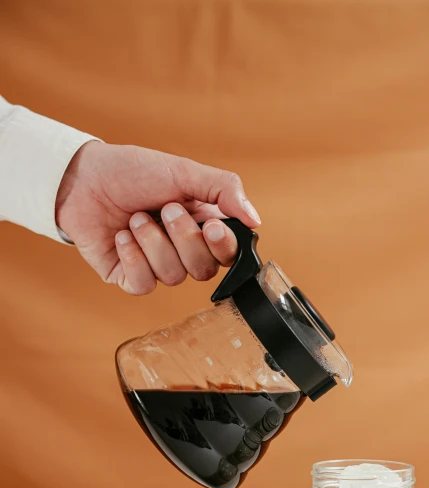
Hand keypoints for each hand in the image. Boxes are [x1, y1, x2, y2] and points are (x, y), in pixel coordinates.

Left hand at [55, 141, 260, 294]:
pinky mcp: (130, 277)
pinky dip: (133, 258)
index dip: (222, 246)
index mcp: (202, 226)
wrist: (83, 178)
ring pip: (173, 276)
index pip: (228, 254)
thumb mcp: (184, 171)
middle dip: (183, 238)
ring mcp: (157, 266)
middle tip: (165, 209)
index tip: (210, 225)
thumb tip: (254, 220)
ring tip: (136, 217)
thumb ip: (225, 189)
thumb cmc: (132, 171)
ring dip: (153, 242)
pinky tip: (122, 235)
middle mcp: (183, 250)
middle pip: (203, 269)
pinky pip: (144, 285)